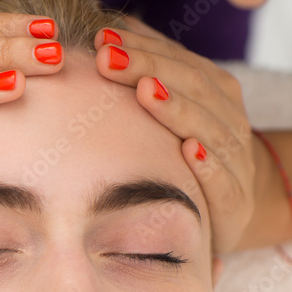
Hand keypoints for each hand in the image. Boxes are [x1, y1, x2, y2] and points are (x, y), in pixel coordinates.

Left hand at [92, 17, 257, 253]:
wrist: (229, 210)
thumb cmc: (184, 157)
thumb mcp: (171, 113)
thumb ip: (148, 75)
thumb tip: (112, 33)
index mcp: (216, 94)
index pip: (181, 63)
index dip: (145, 48)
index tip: (104, 39)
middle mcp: (230, 121)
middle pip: (193, 88)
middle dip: (150, 68)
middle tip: (108, 58)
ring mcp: (236, 162)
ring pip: (210, 128)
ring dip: (176, 108)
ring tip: (144, 91)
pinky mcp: (234, 203)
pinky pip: (224, 181)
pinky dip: (208, 164)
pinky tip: (188, 150)